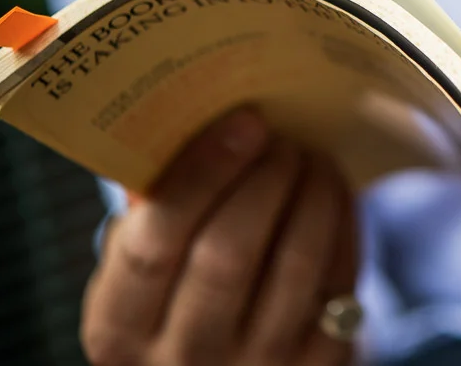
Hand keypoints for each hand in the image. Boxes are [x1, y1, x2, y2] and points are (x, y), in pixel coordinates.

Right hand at [81, 108, 357, 365]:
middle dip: (263, 179)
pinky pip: (339, 279)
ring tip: (310, 155)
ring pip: (294, 263)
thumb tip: (206, 119)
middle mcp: (185, 356)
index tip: (244, 122)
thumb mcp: (138, 278)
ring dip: (310, 193)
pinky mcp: (317, 363)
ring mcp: (256, 364)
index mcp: (120, 327)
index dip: (202, 175)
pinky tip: (332, 190)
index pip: (152, 247)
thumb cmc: (178, 300)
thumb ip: (154, 215)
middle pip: (227, 253)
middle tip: (280, 136)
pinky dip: (340, 223)